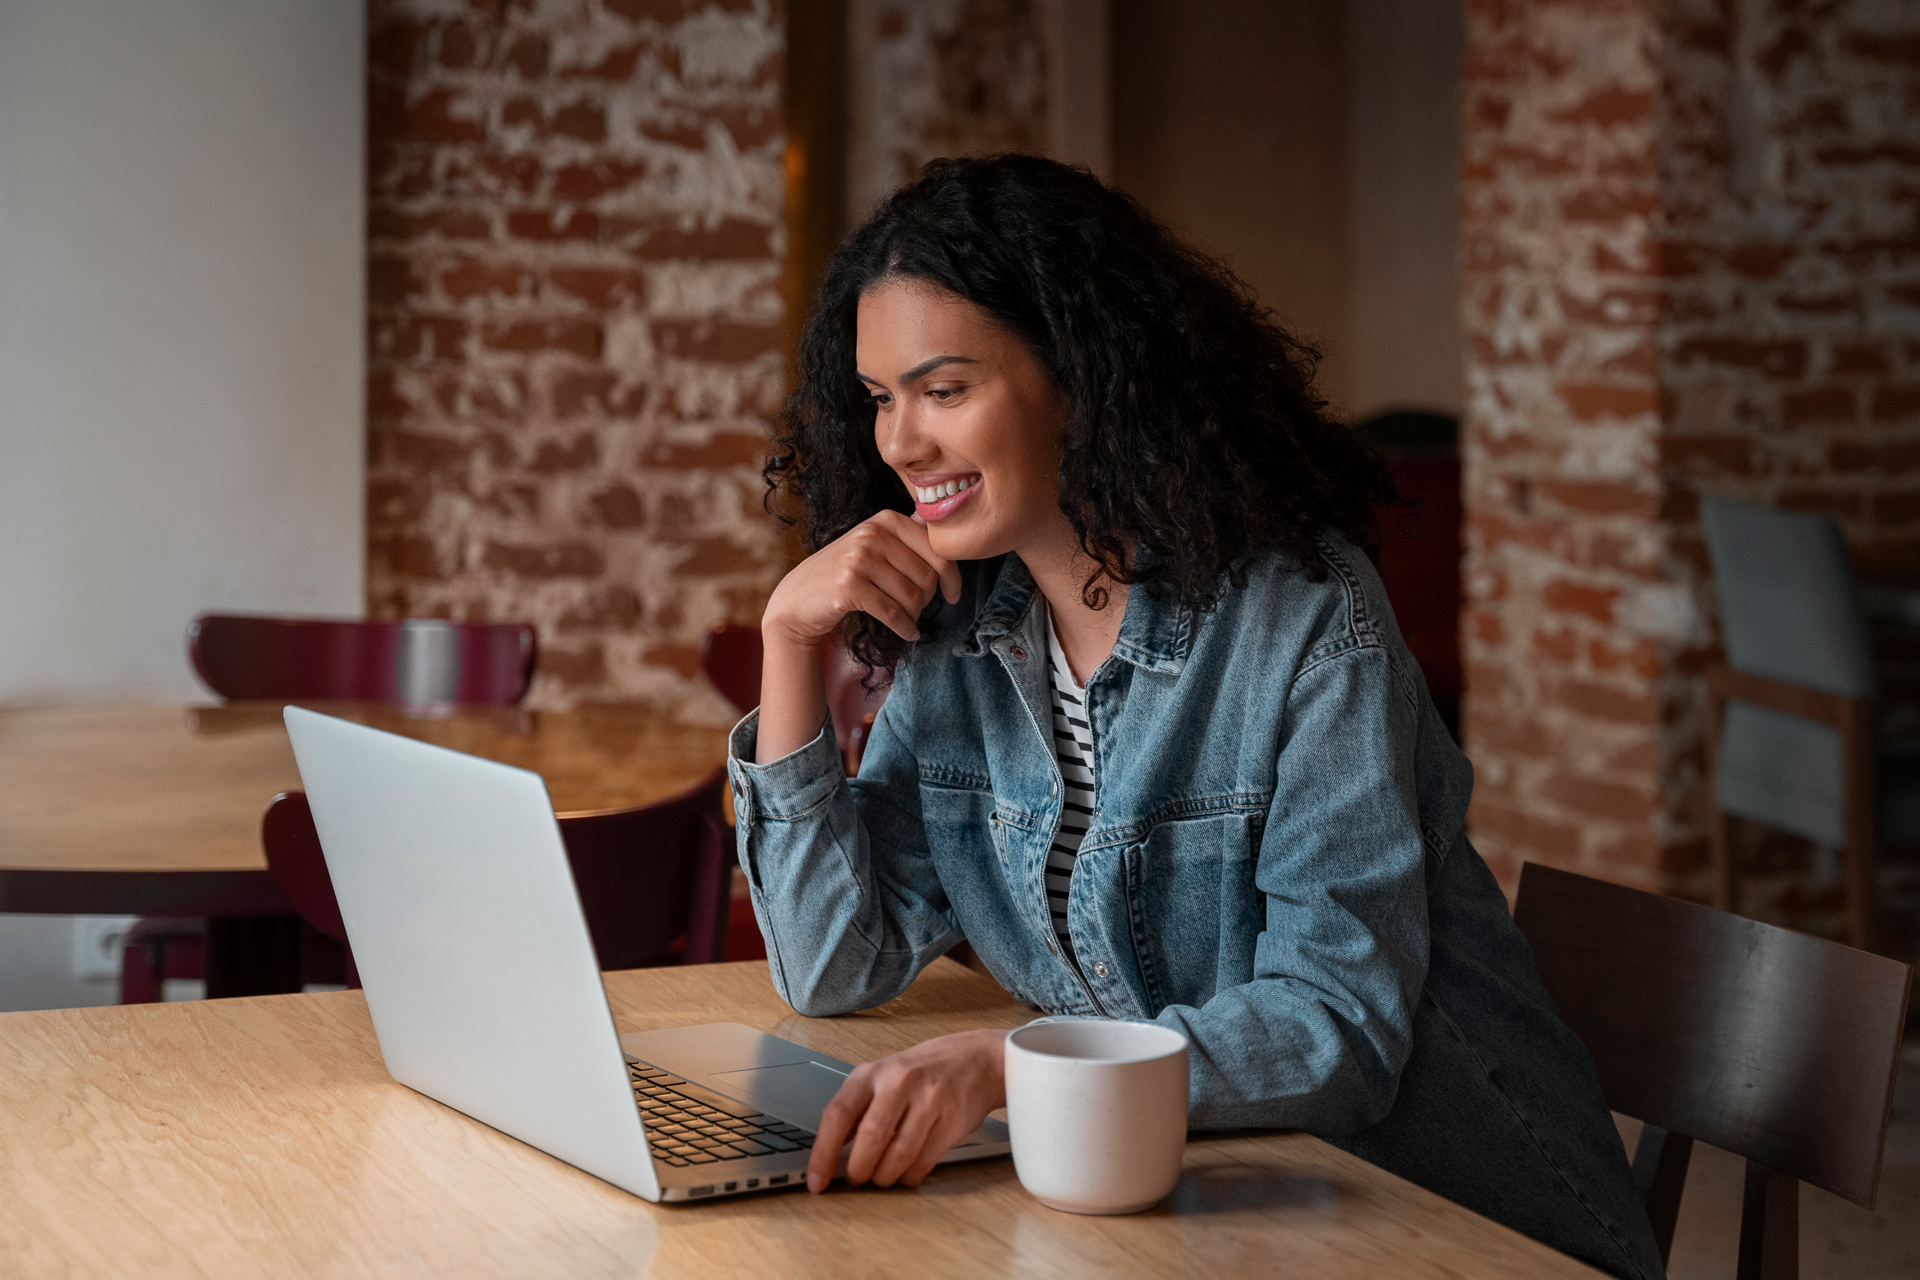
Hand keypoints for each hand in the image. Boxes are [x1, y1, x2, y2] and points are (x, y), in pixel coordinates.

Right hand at [763, 510, 960, 648]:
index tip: (954, 594)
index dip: (952, 576)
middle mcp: (872, 534)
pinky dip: (905, 628)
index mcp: (886, 520)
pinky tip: (908, 633)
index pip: (937, 548)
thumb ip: (905, 535)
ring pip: (912, 596)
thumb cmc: (844, 574)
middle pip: (927, 574)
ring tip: (908, 620)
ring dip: (915, 615)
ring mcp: (859, 559)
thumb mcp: (873, 545)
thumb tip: (943, 524)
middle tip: (919, 610)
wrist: (798, 599)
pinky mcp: (849, 586)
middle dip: (929, 599)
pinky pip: (893, 613)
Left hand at [806, 1028, 1007, 1192]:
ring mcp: (929, 1099)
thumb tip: (829, 1155)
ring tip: (881, 1178)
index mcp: (871, 1073)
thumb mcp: (882, 1078)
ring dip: (885, 1177)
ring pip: (898, 1154)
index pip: (838, 1115)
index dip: (823, 1153)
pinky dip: (910, 1176)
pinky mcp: (952, 1119)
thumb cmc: (920, 1073)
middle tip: (857, 1179)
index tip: (816, 1180)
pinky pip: (924, 1161)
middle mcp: (899, 1082)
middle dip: (859, 1170)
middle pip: (871, 1137)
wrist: (974, 1060)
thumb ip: (857, 1111)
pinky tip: (906, 1173)